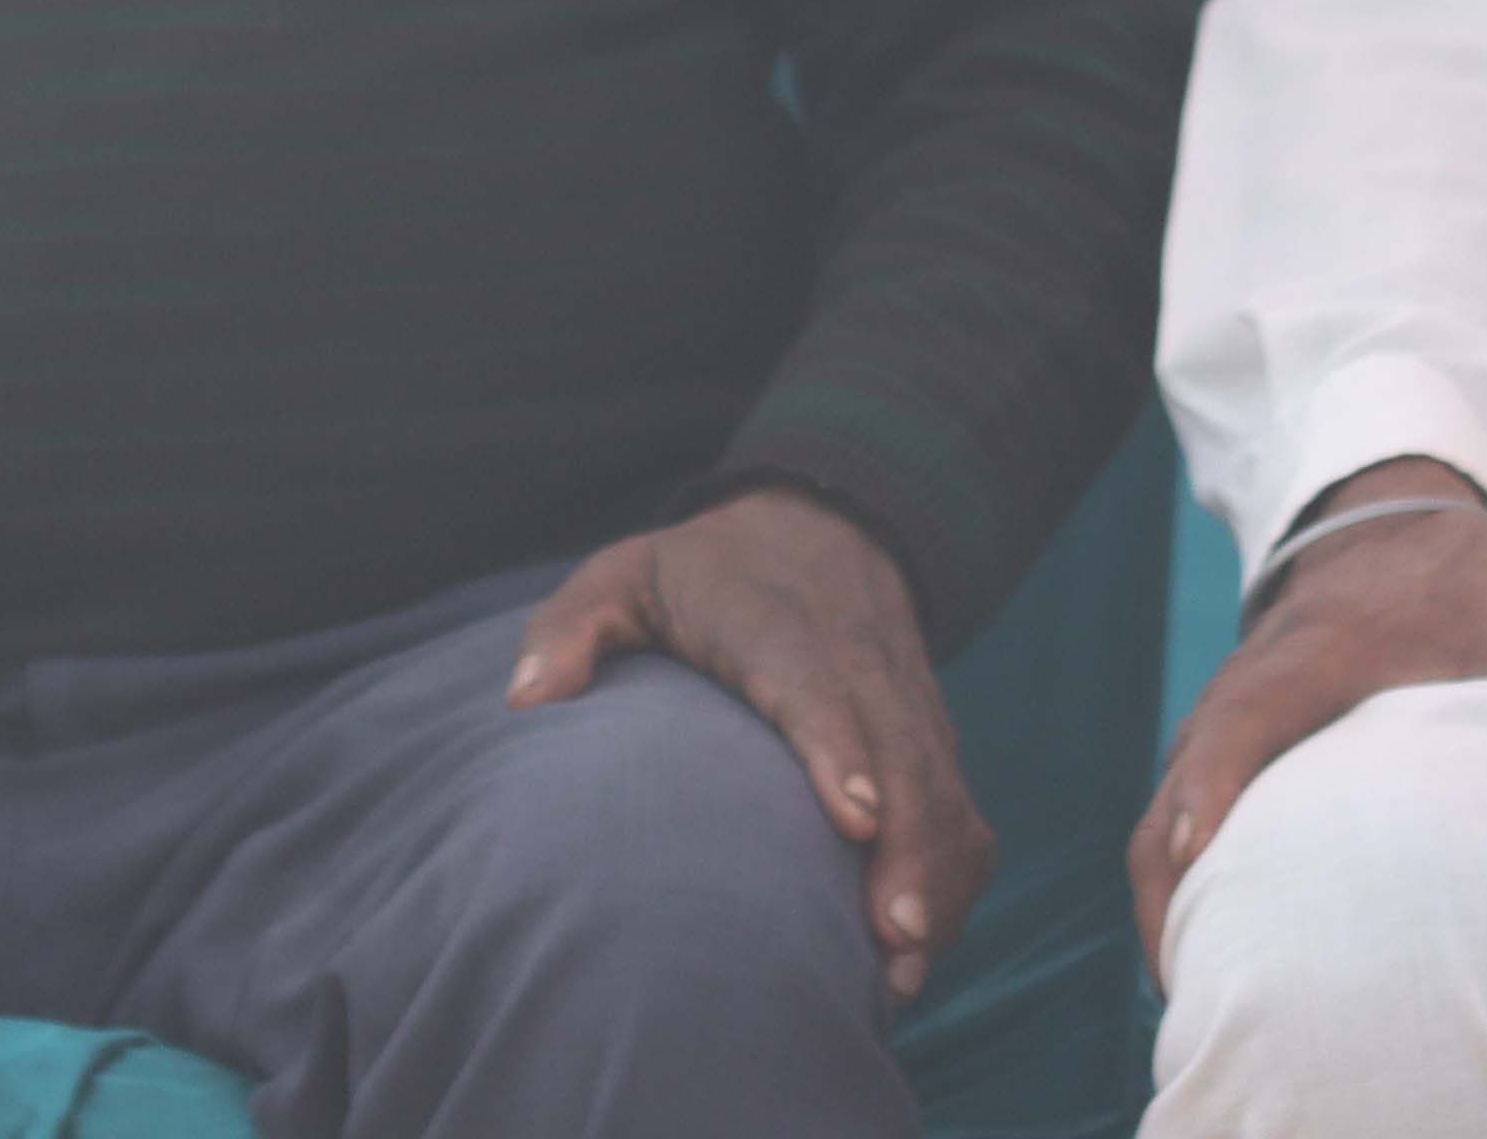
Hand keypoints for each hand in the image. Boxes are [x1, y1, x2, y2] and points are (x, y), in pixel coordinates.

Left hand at [510, 482, 993, 1006]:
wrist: (822, 521)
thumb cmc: (703, 574)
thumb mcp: (624, 575)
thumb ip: (569, 629)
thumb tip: (526, 704)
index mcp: (775, 624)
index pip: (815, 684)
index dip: (839, 749)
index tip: (855, 817)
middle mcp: (856, 661)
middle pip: (902, 753)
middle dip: (910, 845)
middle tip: (893, 937)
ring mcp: (904, 699)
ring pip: (942, 787)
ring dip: (935, 874)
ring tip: (904, 966)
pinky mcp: (932, 732)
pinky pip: (960, 806)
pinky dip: (952, 874)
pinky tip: (919, 948)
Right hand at [1131, 459, 1486, 976]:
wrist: (1392, 518)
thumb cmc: (1467, 580)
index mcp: (1321, 658)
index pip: (1244, 717)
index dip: (1214, 786)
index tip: (1203, 856)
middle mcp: (1250, 692)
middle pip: (1177, 799)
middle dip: (1171, 899)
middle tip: (1196, 988)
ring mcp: (1226, 721)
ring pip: (1163, 824)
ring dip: (1170, 905)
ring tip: (1198, 996)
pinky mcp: (1227, 745)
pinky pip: (1177, 822)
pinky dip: (1179, 885)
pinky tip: (1211, 952)